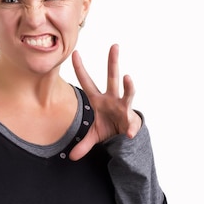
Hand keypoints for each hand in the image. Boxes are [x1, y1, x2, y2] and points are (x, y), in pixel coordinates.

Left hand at [69, 44, 141, 160]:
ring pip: (127, 93)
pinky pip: (131, 124)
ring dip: (128, 86)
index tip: (74, 53)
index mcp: (98, 100)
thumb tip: (72, 157)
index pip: (87, 82)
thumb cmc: (110, 129)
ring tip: (129, 78)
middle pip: (112, 77)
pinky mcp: (131, 120)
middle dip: (112, 62)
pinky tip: (128, 134)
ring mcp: (123, 107)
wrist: (126, 139)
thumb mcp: (94, 136)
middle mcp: (112, 99)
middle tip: (114, 46)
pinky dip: (130, 129)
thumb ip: (83, 145)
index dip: (80, 69)